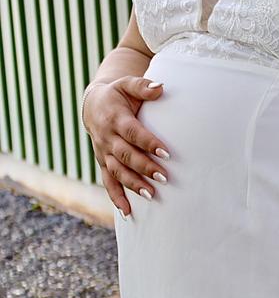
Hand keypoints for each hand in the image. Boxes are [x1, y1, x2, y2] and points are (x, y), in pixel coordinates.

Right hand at [82, 74, 170, 217]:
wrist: (93, 104)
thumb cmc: (118, 94)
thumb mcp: (127, 85)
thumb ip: (142, 87)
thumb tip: (160, 87)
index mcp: (115, 118)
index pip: (133, 133)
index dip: (148, 143)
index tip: (166, 153)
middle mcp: (107, 138)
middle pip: (126, 155)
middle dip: (144, 168)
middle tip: (164, 178)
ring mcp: (104, 152)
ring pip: (117, 171)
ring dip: (133, 185)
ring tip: (151, 195)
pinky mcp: (103, 163)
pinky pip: (108, 182)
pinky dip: (116, 198)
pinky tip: (128, 213)